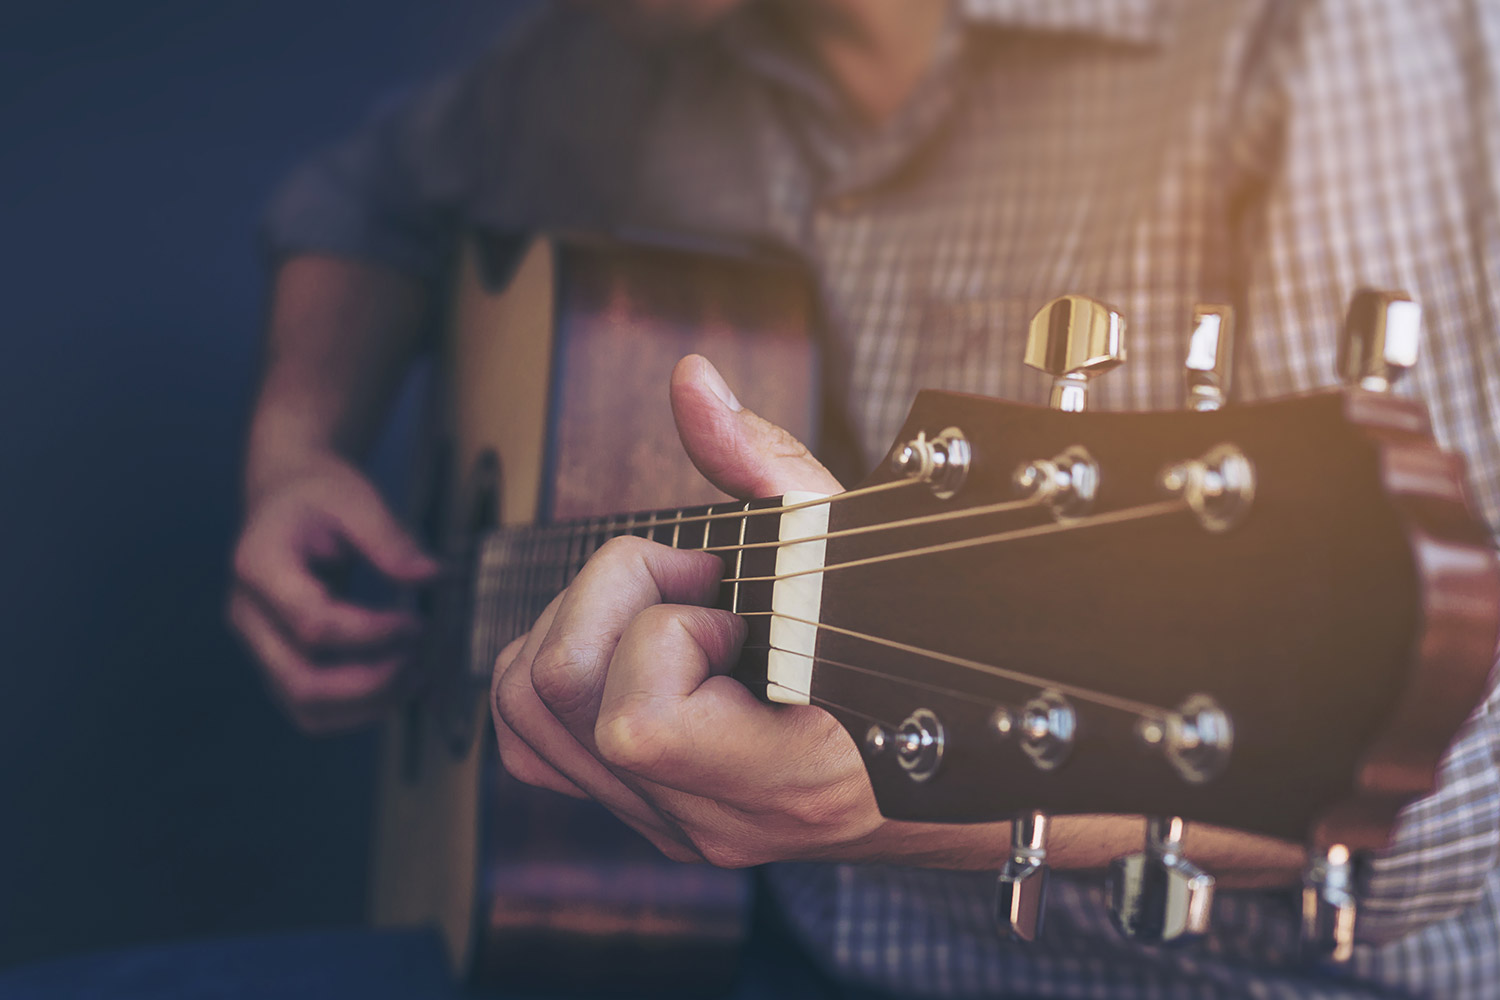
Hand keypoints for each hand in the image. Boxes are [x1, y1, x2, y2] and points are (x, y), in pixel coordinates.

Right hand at [229, 454, 438, 733]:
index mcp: (258, 567)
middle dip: (370, 684)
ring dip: (367, 706)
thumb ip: (391, 540)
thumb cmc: (320, 495)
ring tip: (418, 679)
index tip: (418, 622)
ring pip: (305, 707)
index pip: (313, 624)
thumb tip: (433, 577)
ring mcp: (259, 644)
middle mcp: (248, 615)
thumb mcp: (356, 499)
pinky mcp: (277, 661)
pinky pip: (312, 708)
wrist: (286, 498)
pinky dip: (358, 709)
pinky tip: (399, 687)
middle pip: (301, 680)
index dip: (372, 634)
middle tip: (421, 664)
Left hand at [491, 355, 893, 865]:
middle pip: (558, 689)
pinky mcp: (644, 809)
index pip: (638, 724)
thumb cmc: (911, 646)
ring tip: (668, 609)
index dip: (668, 631)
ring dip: (581, 623)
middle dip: (614, 595)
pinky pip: (532, 739)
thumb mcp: (849, 546)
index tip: (732, 601)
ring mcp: (670, 822)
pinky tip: (631, 643)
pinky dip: (556, 671)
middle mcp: (712, 818)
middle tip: (696, 581)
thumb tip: (690, 380)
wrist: (944, 761)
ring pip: (523, 709)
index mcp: (783, 778)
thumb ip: (764, 464)